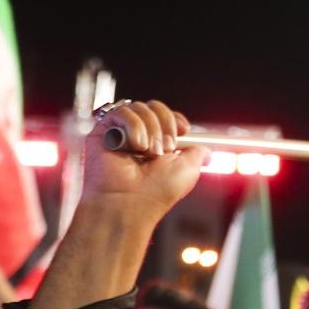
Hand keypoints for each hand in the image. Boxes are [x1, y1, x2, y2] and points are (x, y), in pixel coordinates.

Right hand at [83, 100, 205, 219]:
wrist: (131, 202)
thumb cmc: (158, 191)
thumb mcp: (189, 169)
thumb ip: (198, 154)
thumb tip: (207, 151)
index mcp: (156, 143)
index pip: (164, 114)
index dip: (174, 118)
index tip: (183, 130)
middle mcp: (137, 137)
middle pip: (153, 107)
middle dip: (164, 125)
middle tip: (163, 150)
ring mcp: (118, 133)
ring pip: (139, 107)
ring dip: (150, 129)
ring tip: (147, 153)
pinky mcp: (101, 131)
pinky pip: (121, 111)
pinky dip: (134, 126)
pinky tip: (134, 146)